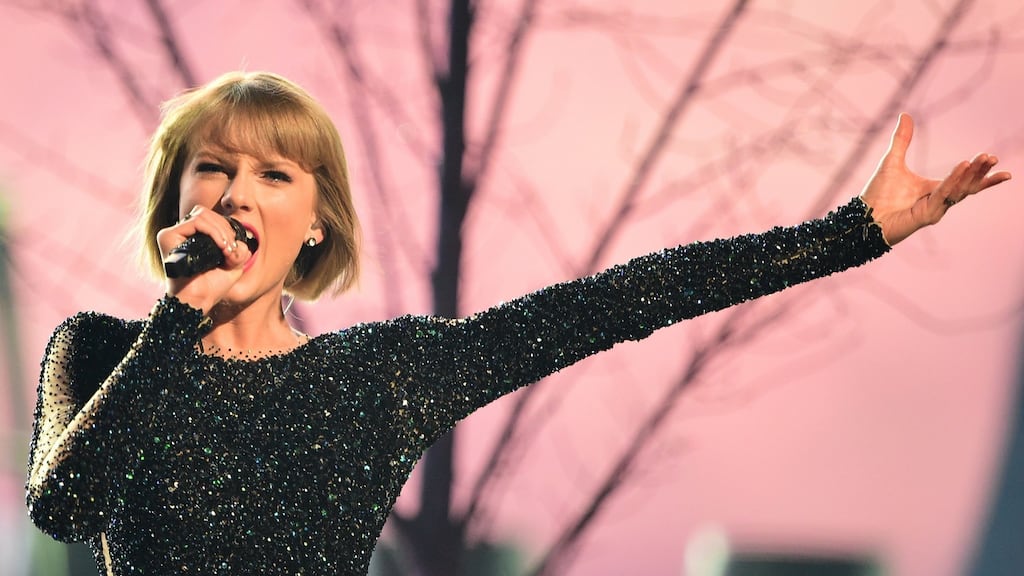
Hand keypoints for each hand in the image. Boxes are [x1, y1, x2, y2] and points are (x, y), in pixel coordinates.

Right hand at [156, 206, 251, 313]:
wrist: (198, 300)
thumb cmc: (212, 286)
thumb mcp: (234, 264)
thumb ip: (239, 247)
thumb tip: (240, 237)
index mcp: (192, 237)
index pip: (209, 217)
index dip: (226, 228)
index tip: (233, 248)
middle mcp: (180, 233)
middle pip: (206, 213)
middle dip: (225, 228)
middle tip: (232, 249)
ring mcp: (172, 234)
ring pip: (203, 215)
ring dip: (222, 231)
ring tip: (227, 250)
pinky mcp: (167, 236)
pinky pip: (197, 222)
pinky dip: (214, 231)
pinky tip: (221, 247)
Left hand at [860, 113, 1010, 245]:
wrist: (863, 217)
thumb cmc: (877, 194)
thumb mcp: (892, 161)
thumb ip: (901, 139)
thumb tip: (905, 114)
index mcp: (934, 189)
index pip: (965, 180)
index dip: (981, 172)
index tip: (994, 158)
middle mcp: (938, 200)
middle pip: (967, 185)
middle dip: (980, 172)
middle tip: (992, 158)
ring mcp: (934, 209)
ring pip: (958, 191)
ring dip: (971, 175)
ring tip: (982, 159)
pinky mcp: (926, 216)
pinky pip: (943, 195)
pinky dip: (952, 181)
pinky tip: (962, 167)